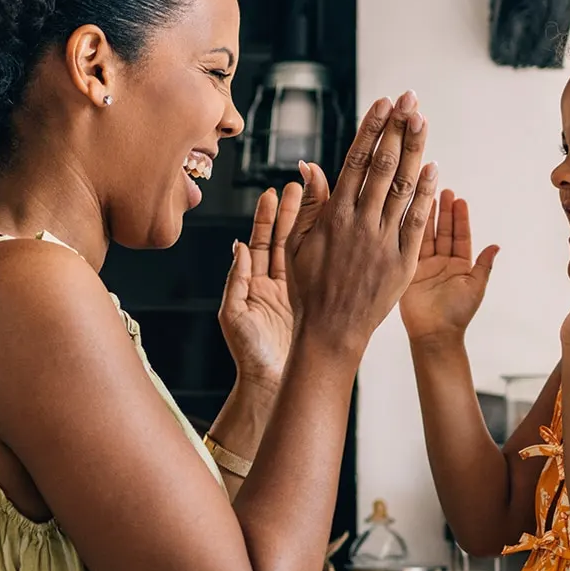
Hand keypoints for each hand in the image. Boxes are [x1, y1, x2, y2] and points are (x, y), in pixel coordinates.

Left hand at [220, 184, 304, 384]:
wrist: (271, 383)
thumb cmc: (248, 353)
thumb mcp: (234, 315)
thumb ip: (235, 281)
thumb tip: (237, 246)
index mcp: (253, 283)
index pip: (259, 241)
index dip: (266, 217)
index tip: (273, 192)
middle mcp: (274, 283)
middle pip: (282, 239)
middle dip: (290, 212)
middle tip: (300, 187)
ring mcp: (295, 292)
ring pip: (302, 252)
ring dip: (309, 227)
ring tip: (319, 201)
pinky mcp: (311, 303)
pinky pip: (317, 273)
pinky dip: (324, 252)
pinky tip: (335, 233)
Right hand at [289, 92, 439, 354]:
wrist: (331, 333)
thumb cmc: (309, 289)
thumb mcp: (297, 244)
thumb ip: (310, 204)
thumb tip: (310, 165)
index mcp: (334, 216)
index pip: (356, 161)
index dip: (371, 129)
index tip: (382, 104)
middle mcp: (360, 224)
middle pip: (383, 166)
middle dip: (397, 129)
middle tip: (409, 99)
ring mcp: (383, 242)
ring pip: (402, 187)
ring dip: (414, 151)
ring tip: (422, 120)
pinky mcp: (402, 262)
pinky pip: (417, 222)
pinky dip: (425, 194)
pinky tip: (434, 168)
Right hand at [400, 190, 498, 343]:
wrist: (434, 333)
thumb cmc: (457, 314)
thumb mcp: (475, 288)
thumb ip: (484, 266)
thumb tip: (496, 246)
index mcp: (461, 265)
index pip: (461, 237)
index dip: (460, 218)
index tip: (460, 200)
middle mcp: (443, 262)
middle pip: (443, 231)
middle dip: (444, 211)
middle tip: (443, 190)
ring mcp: (425, 265)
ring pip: (427, 235)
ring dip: (427, 217)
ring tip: (426, 196)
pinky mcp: (409, 270)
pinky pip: (410, 247)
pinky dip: (410, 231)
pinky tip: (409, 214)